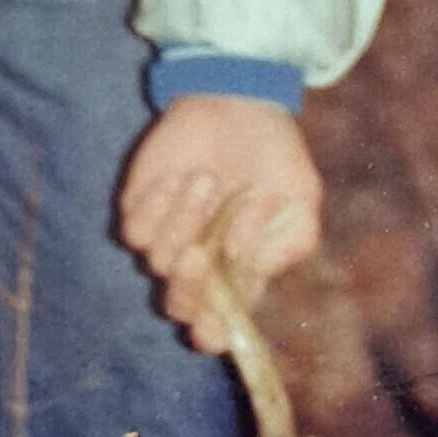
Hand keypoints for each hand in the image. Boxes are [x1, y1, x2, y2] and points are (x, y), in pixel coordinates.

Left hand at [118, 93, 321, 328]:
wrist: (237, 103)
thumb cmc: (275, 154)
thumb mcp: (301, 197)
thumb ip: (289, 240)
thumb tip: (244, 260)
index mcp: (239, 273)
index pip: (221, 323)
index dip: (214, 334)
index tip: (213, 328)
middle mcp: (201, 264)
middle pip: (179, 306)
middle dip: (188, 288)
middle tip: (197, 255)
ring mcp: (168, 239)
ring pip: (160, 261)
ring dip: (186, 220)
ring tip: (208, 178)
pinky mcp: (141, 211)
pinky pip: (137, 232)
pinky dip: (159, 207)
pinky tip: (180, 177)